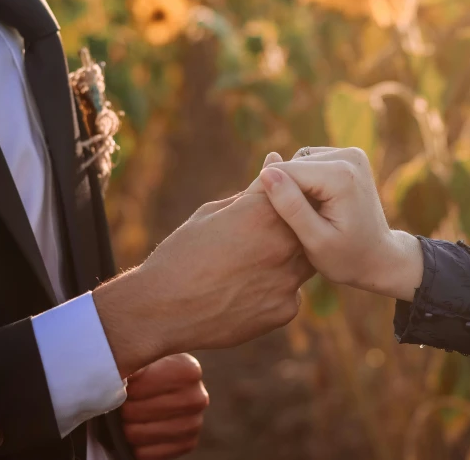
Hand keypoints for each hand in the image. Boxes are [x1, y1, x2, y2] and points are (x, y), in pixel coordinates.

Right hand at [94, 164, 314, 376]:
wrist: (162, 310)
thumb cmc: (182, 254)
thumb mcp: (212, 213)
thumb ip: (253, 192)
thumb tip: (275, 160)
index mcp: (265, 212)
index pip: (294, 192)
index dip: (286, 197)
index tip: (271, 208)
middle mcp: (285, 243)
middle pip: (307, 228)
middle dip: (293, 229)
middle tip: (260, 241)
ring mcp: (289, 279)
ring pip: (305, 263)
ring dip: (288, 260)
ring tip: (251, 267)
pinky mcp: (286, 309)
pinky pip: (291, 294)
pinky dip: (275, 292)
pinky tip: (245, 294)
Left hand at [121, 354, 208, 459]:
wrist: (171, 389)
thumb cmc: (154, 371)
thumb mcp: (148, 358)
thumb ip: (136, 362)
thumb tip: (119, 374)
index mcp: (188, 370)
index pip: (139, 385)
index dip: (124, 387)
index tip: (122, 384)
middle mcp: (197, 398)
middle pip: (137, 411)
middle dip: (124, 408)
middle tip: (123, 403)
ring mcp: (195, 423)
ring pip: (141, 434)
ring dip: (128, 428)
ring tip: (128, 418)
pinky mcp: (188, 444)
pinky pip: (148, 454)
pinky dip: (137, 446)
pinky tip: (139, 433)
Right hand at [247, 147, 422, 300]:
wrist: (379, 257)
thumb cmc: (347, 257)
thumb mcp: (315, 240)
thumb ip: (291, 206)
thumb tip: (267, 173)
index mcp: (340, 176)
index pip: (286, 171)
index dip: (265, 192)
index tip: (256, 216)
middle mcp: (348, 156)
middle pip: (292, 164)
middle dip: (280, 188)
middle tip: (278, 221)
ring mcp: (351, 153)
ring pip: (298, 161)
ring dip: (292, 185)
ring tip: (296, 215)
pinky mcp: (348, 156)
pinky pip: (310, 162)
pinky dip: (304, 181)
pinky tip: (308, 205)